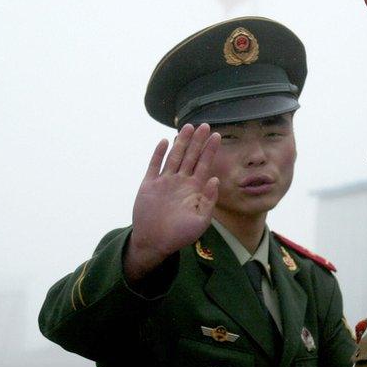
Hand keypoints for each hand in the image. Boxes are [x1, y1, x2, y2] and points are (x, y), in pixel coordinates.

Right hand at [124, 124, 220, 282]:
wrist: (154, 242)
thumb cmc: (180, 235)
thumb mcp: (201, 221)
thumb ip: (209, 200)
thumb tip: (215, 179)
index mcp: (194, 190)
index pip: (204, 165)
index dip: (210, 150)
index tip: (217, 136)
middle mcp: (180, 182)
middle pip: (191, 156)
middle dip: (198, 141)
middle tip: (205, 125)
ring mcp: (165, 182)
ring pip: (175, 157)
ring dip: (181, 142)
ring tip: (188, 127)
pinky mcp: (149, 185)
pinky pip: (154, 165)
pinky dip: (159, 153)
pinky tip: (165, 141)